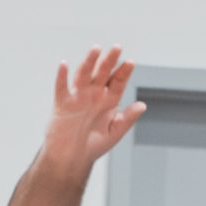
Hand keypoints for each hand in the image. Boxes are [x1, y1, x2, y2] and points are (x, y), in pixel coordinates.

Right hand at [42, 48, 145, 177]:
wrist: (72, 157)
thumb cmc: (93, 146)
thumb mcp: (114, 132)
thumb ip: (127, 118)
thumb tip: (142, 105)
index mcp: (108, 101)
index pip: (117, 82)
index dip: (123, 72)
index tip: (130, 62)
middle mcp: (93, 95)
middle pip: (102, 73)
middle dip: (109, 61)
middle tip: (117, 48)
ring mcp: (78, 97)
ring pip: (84, 75)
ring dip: (89, 62)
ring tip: (96, 49)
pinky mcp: (63, 104)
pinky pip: (62, 88)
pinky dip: (62, 76)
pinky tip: (64, 65)